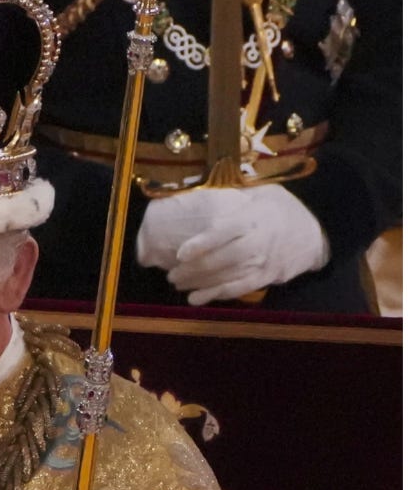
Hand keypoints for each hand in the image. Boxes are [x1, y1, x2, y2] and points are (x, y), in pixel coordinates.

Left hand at [135, 185, 327, 304]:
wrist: (317, 231)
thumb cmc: (282, 208)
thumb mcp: (263, 192)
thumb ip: (236, 195)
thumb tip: (201, 190)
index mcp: (254, 218)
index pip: (225, 231)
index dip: (202, 243)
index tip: (180, 253)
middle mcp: (258, 241)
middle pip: (223, 259)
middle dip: (194, 269)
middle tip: (171, 274)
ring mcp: (264, 262)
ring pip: (227, 276)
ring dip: (199, 283)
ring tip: (177, 284)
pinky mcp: (267, 277)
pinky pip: (239, 289)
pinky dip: (216, 295)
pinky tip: (197, 299)